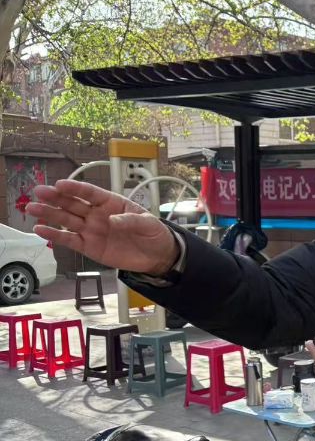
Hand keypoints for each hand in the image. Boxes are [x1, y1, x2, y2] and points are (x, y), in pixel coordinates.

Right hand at [27, 180, 178, 274]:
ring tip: (31, 208)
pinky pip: (69, 240)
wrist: (157, 256)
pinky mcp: (88, 246)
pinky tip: (40, 230)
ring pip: (66, 219)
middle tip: (39, 191)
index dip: (76, 188)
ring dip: (49, 214)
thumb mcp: (148, 224)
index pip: (91, 193)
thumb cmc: (153, 234)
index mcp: (112, 203)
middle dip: (56, 197)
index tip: (60, 184)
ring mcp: (91, 230)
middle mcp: (97, 214)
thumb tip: (112, 221)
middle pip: (73, 204)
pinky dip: (55, 235)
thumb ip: (130, 220)